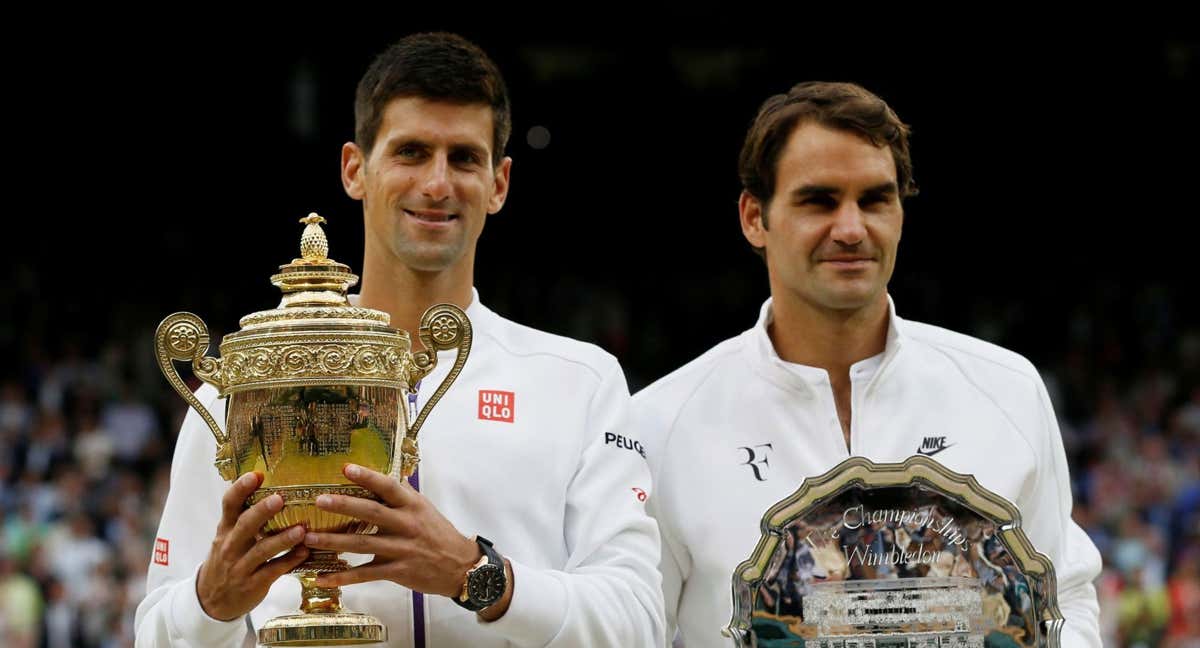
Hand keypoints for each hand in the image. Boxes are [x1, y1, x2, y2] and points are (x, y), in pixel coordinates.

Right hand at [196, 472, 309, 620]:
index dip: (240, 489)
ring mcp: (240, 567)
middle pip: (244, 526)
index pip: (229, 506)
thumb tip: (269, 487)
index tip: (255, 475)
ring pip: (261, 551)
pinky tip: (304, 552)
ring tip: (301, 529)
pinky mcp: (253, 584)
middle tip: (280, 498)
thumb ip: (244, 517)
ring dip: (282, 539)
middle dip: (261, 512)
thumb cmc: (226, 561)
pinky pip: (273, 571)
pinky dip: (289, 561)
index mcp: (225, 530)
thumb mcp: (228, 538)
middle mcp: (230, 546)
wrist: (211, 601)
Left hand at [303, 464, 479, 597]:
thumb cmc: (439, 534)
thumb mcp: (424, 509)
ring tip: (309, 538)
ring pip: (363, 544)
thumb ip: (402, 496)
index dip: (367, 477)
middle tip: (319, 500)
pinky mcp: (398, 572)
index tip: (345, 468)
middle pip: (371, 513)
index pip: (388, 487)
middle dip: (344, 506)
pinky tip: (323, 577)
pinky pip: (366, 574)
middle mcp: (406, 525)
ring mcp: (402, 549)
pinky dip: (343, 577)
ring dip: (334, 542)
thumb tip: (381, 477)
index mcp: (412, 506)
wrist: (460, 566)